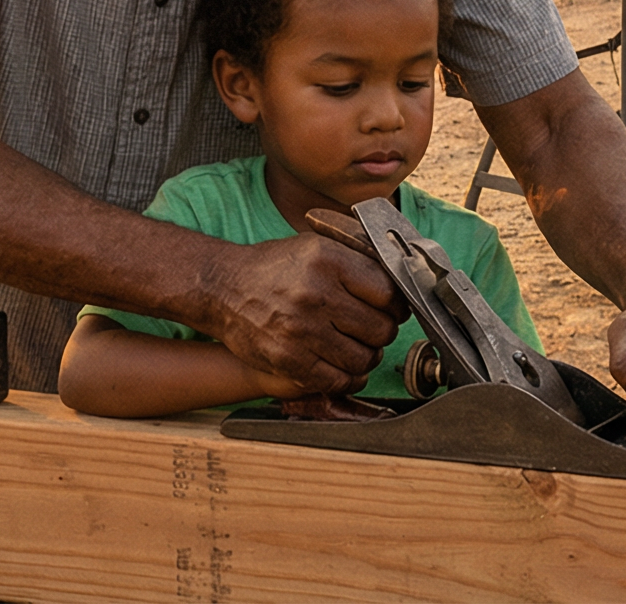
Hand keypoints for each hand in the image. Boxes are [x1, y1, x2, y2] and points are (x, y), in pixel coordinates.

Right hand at [202, 233, 406, 394]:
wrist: (223, 287)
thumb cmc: (275, 266)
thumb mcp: (317, 245)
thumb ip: (358, 259)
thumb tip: (402, 278)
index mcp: (328, 260)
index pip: (388, 292)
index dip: (397, 305)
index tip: (393, 309)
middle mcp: (315, 294)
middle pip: (380, 328)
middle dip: (383, 332)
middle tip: (374, 329)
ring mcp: (300, 329)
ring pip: (362, 358)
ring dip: (368, 357)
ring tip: (359, 348)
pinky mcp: (287, 359)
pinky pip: (336, 380)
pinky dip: (350, 379)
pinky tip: (347, 369)